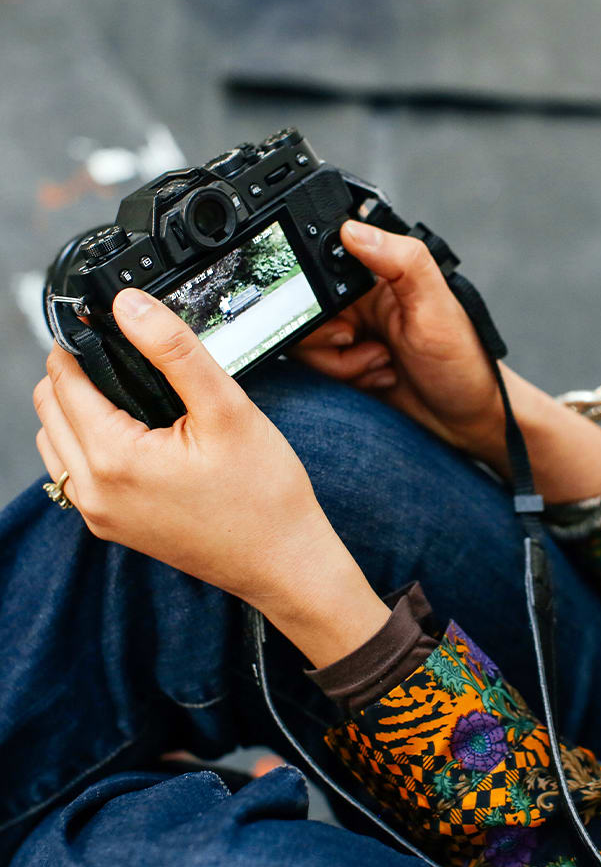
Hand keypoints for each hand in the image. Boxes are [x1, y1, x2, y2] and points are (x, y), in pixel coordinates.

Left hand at [32, 288, 388, 667]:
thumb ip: (175, 350)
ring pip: (54, 442)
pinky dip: (87, 444)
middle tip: (125, 357)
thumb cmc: (266, 496)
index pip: (63, 379)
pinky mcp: (114, 528)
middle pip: (48, 407)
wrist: (285, 562)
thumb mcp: (227, 409)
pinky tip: (132, 436)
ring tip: (128, 395)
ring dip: (75, 409)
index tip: (105, 323)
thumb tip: (130, 304)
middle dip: (75, 372)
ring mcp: (101, 516)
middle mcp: (94, 493)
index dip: (79, 342)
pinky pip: (75, 474)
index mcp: (115, 459)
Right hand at [289, 221, 505, 459]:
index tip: (346, 326)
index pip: (318, 270)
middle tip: (370, 347)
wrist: (466, 415)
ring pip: (307, 345)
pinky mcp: (348, 364)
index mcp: (374, 276)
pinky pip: (319, 370)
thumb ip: (401, 261)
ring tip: (383, 363)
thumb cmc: (461, 358)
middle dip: (331, 342)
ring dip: (343, 365)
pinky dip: (348, 380)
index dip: (317, 301)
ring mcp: (351, 334)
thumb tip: (353, 228)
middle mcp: (358, 301)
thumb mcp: (435, 305)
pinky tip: (381, 377)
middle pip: (304, 312)